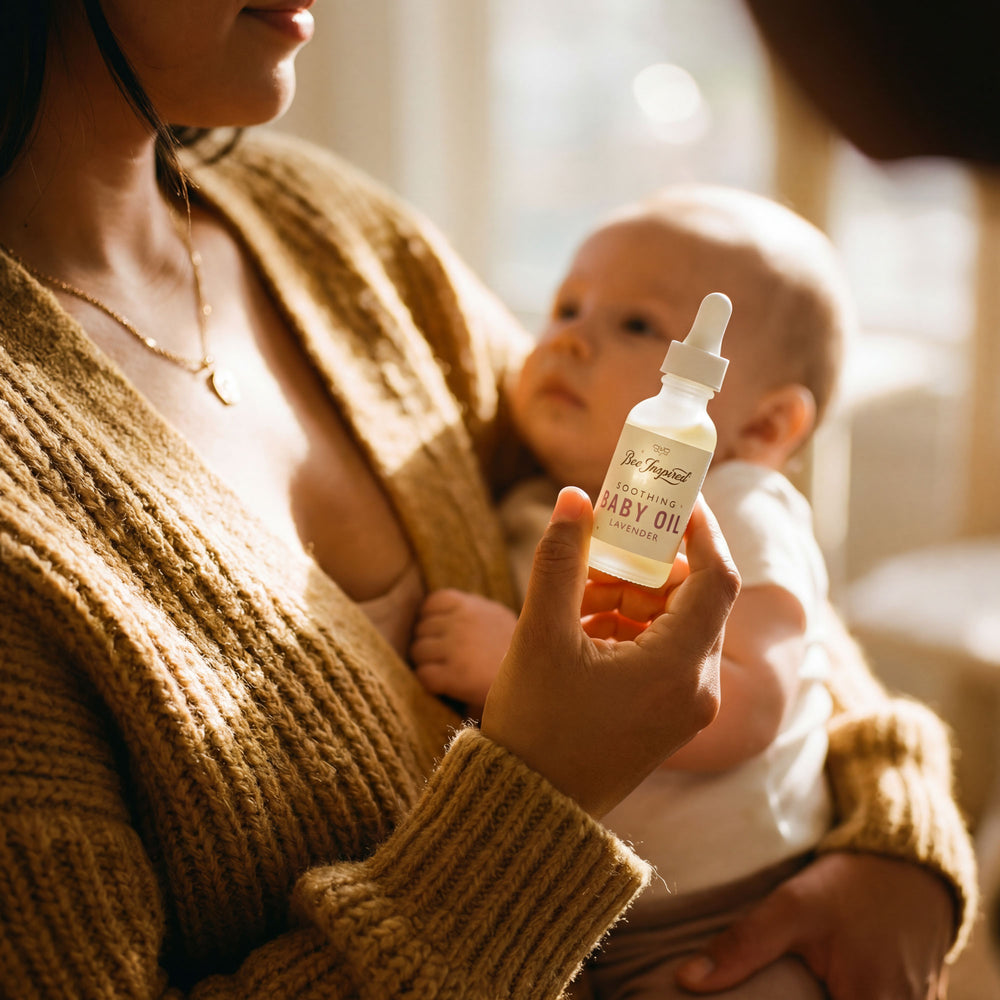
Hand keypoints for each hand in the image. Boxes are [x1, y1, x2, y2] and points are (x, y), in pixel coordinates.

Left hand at [411, 589, 517, 716]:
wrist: (537, 684)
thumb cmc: (515, 655)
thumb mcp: (498, 619)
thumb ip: (472, 611)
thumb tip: (442, 611)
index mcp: (472, 605)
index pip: (433, 602)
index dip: (432, 620)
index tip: (443, 635)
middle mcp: (463, 621)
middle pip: (421, 628)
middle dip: (429, 643)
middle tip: (446, 660)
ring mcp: (458, 646)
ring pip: (418, 650)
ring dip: (427, 663)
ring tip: (447, 673)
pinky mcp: (455, 674)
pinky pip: (424, 674)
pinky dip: (430, 682)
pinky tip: (447, 686)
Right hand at [480, 489, 738, 818]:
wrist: (530, 806)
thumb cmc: (535, 724)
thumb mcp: (541, 633)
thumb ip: (560, 558)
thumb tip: (573, 497)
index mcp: (679, 668)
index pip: (715, 577)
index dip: (699, 528)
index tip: (673, 495)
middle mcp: (697, 688)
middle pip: (690, 598)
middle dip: (644, 564)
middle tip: (600, 543)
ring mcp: (685, 707)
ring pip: (673, 624)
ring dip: (630, 595)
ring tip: (576, 591)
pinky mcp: (666, 717)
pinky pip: (661, 652)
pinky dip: (628, 627)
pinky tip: (581, 625)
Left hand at [675, 852, 955, 998]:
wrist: (910, 860)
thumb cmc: (850, 885)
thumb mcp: (792, 907)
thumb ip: (743, 946)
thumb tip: (687, 980)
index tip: (773, 997)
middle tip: (786, 986)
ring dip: (835, 996)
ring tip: (809, 984)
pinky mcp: (926, 998)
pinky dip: (860, 994)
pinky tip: (834, 982)